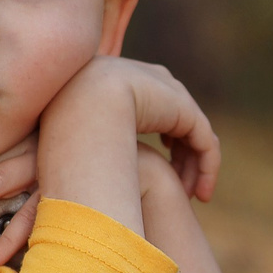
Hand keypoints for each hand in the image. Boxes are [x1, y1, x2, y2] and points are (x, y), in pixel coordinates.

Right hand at [69, 57, 220, 201]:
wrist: (82, 103)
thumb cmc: (66, 118)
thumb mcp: (80, 125)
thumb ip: (93, 133)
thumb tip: (90, 149)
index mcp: (128, 76)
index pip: (159, 108)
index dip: (166, 139)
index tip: (164, 171)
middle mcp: (154, 79)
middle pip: (180, 120)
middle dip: (183, 155)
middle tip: (184, 189)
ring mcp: (172, 93)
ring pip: (194, 134)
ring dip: (196, 167)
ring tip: (194, 196)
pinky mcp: (185, 111)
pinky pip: (204, 142)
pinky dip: (206, 168)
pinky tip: (202, 194)